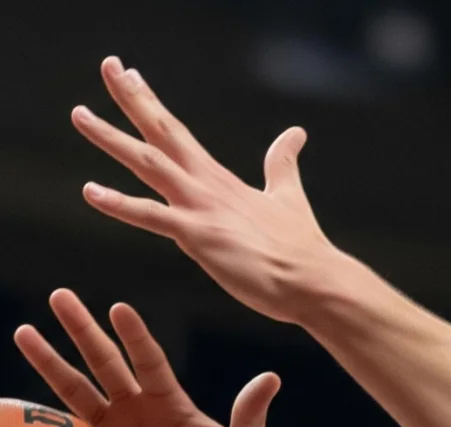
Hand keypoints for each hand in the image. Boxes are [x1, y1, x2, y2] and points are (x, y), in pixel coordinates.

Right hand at [14, 289, 279, 426]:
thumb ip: (251, 416)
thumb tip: (271, 378)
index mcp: (172, 405)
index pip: (150, 361)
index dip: (135, 335)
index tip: (118, 308)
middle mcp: (140, 415)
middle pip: (105, 365)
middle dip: (83, 331)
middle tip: (60, 296)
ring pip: (77, 395)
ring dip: (51, 365)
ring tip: (23, 332)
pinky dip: (45, 426)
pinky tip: (19, 405)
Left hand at [71, 56, 350, 323]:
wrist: (313, 278)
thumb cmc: (302, 248)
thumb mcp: (289, 196)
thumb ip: (283, 164)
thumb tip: (295, 133)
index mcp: (223, 181)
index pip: (179, 133)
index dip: (152, 104)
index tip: (132, 76)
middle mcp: (208, 186)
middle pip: (162, 133)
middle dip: (132, 99)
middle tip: (109, 66)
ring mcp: (202, 209)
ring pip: (150, 165)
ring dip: (112, 139)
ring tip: (80, 115)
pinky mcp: (200, 238)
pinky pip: (152, 218)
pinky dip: (120, 204)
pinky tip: (90, 191)